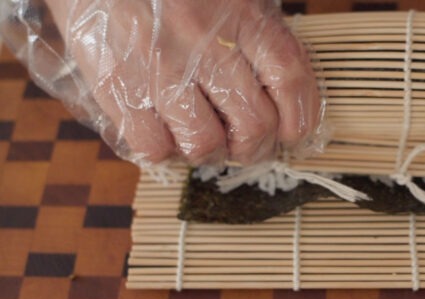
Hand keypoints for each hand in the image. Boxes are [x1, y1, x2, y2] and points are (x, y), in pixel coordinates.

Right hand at [46, 0, 321, 164]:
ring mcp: (160, 68)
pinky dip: (164, 150)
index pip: (290, 80)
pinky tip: (164, 131)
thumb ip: (259, 30)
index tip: (292, 132)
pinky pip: (153, 146)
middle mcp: (205, 42)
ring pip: (205, 144)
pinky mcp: (117, 86)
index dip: (300, 118)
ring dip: (211, 152)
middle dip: (256, 147)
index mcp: (241, 13)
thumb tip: (285, 89)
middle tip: (245, 143)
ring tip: (203, 138)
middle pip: (254, 124)